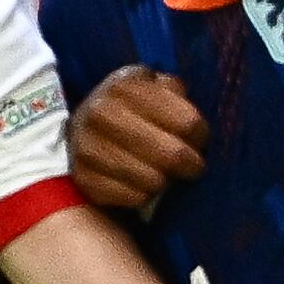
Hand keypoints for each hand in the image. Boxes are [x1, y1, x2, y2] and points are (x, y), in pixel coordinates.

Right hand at [69, 67, 208, 214]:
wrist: (83, 129)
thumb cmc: (132, 109)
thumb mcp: (153, 87)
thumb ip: (175, 93)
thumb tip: (192, 120)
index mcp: (125, 86)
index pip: (187, 121)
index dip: (200, 134)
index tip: (198, 139)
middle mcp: (102, 113)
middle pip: (173, 155)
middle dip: (191, 164)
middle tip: (192, 166)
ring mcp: (87, 147)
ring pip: (154, 180)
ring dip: (164, 180)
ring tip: (162, 172)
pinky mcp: (83, 179)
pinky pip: (133, 198)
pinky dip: (143, 195)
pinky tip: (140, 183)